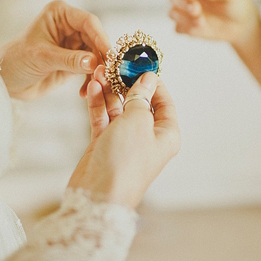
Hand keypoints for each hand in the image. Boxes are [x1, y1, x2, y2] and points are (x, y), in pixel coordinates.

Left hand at [0, 1, 109, 99]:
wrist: (6, 80)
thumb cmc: (16, 60)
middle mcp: (70, 26)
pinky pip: (91, 69)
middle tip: (107, 73)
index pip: (88, 22)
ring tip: (97, 84)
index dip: (100, 37)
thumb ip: (70, 59)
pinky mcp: (76, 61)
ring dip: (98, 71)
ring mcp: (74, 44)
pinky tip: (84, 92)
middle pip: (96, 39)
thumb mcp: (43, 58)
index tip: (109, 54)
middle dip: (102, 57)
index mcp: (60, 14)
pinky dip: (91, 80)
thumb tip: (94, 62)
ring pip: (97, 55)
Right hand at [68, 67, 180, 207]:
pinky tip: (93, 88)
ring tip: (99, 71)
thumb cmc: (125, 162)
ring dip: (110, 91)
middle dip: (126, 84)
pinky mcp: (105, 145)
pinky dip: (99, 104)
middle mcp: (148, 138)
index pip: (164, 102)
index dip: (154, 83)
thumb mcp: (138, 121)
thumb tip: (148, 79)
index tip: (141, 65)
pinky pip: (103, 118)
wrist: (98, 196)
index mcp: (166, 134)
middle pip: (140, 103)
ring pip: (119, 109)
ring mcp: (125, 141)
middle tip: (115, 65)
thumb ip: (141, 97)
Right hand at [168, 0, 260, 44]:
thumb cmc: (236, 3)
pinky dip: (187, 29)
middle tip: (197, 10)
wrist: (240, 25)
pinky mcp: (186, 25)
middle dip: (183, 3)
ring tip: (202, 22)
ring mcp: (184, 10)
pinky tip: (201, 29)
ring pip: (173, 12)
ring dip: (184, 18)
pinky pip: (178, 28)